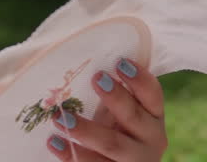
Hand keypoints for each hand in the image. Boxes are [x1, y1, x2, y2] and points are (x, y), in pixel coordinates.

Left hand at [44, 58, 167, 160]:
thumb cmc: (115, 129)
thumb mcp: (119, 111)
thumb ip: (110, 90)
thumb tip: (74, 55)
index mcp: (153, 115)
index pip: (153, 94)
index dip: (139, 78)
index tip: (120, 62)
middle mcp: (150, 138)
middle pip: (134, 117)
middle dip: (116, 97)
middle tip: (96, 78)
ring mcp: (133, 160)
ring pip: (112, 145)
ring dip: (86, 130)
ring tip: (59, 116)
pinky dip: (70, 155)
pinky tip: (53, 142)